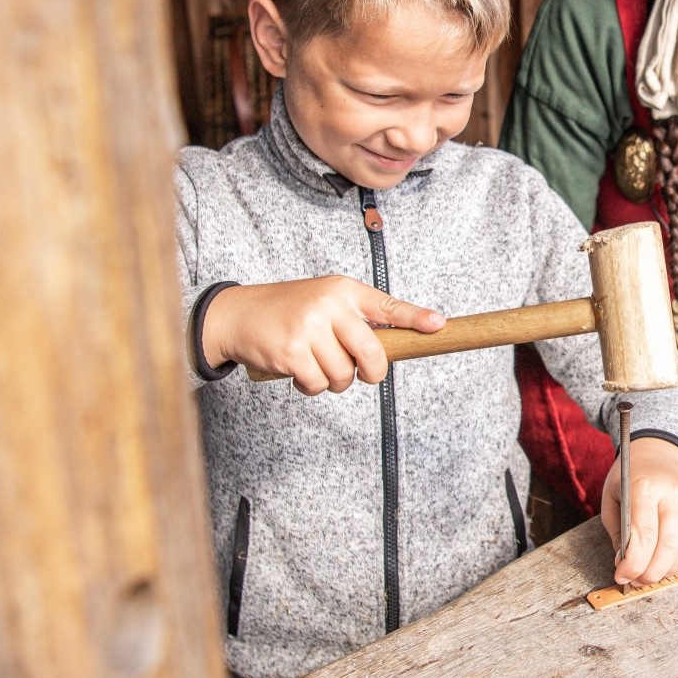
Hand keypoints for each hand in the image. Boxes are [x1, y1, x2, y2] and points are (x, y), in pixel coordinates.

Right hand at [203, 276, 443, 395]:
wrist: (239, 315)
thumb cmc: (289, 311)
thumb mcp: (325, 301)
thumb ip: (357, 318)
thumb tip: (396, 344)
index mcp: (343, 290)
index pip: (387, 306)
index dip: (415, 318)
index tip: (439, 325)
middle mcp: (329, 305)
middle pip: (371, 353)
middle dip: (372, 372)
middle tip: (364, 374)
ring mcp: (309, 328)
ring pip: (344, 375)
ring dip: (333, 381)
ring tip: (316, 365)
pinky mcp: (292, 352)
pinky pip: (318, 384)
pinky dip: (311, 386)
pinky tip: (298, 371)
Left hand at [600, 436, 677, 586]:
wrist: (660, 455)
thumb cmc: (631, 478)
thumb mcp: (612, 498)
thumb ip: (618, 532)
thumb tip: (625, 564)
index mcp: (645, 487)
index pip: (644, 533)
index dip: (632, 562)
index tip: (621, 576)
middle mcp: (672, 497)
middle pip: (668, 545)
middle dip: (650, 572)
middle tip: (634, 580)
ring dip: (665, 571)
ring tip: (647, 574)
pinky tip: (662, 565)